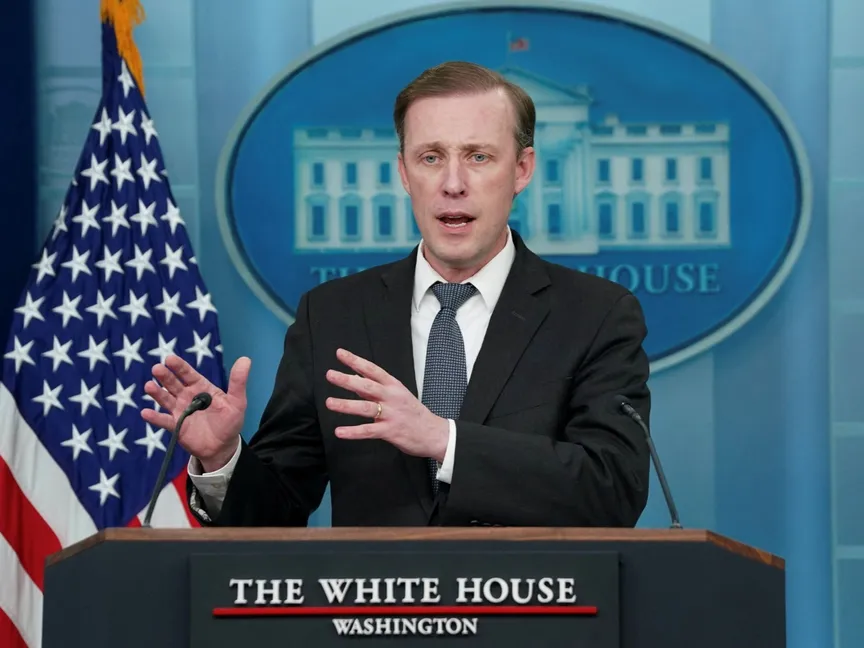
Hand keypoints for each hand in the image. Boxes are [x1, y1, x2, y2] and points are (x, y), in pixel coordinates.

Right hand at [140, 354, 250, 472]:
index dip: (179, 366)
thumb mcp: (237, 401)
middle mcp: (187, 396)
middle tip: (157, 369)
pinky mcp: (176, 426)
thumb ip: (238, 382)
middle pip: (174, 384)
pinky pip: (163, 421)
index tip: (170, 359)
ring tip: (149, 386)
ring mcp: (180, 410)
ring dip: (157, 393)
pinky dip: (154, 417)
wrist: (223, 446)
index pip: (188, 374)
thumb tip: (245, 359)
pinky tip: (145, 412)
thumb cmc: (230, 421)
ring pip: (166, 399)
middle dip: (165, 376)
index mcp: (201, 387)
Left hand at [325, 348, 448, 460]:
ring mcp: (391, 414)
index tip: (340, 354)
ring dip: (346, 405)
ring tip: (329, 402)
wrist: (434, 433)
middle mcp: (392, 398)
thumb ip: (376, 387)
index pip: (372, 370)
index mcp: (393, 386)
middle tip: (330, 375)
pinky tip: (339, 432)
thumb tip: (355, 378)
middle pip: (367, 386)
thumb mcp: (398, 394)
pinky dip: (353, 432)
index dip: (356, 361)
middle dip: (347, 380)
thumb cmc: (413, 413)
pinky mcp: (390, 431)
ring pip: (366, 408)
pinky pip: (369, 431)